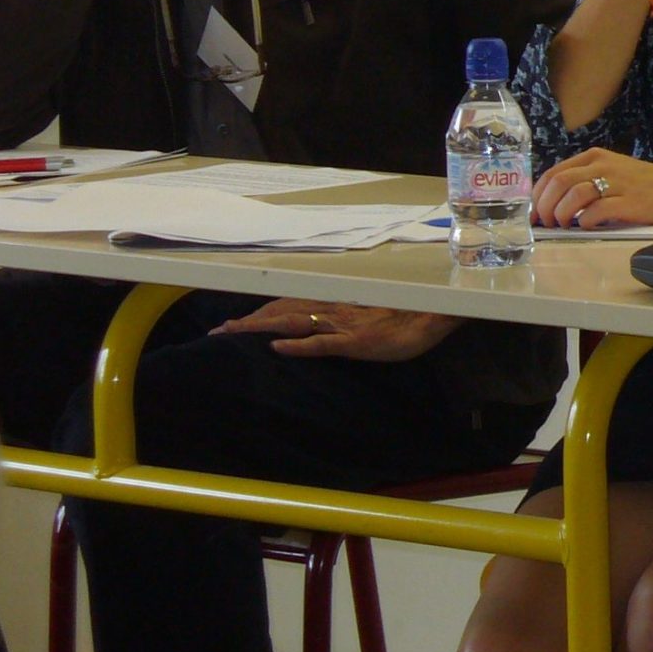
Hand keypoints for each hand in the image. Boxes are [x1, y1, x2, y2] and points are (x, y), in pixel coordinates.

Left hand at [209, 299, 459, 360]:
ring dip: (260, 327)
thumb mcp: (369, 320)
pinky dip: (296, 344)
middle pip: (281, 310)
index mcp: (336, 305)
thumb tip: (318, 331)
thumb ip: (344, 324)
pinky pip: (321, 342)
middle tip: (218, 331)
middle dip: (248, 321)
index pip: (289, 305)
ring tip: (232, 334)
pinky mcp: (355, 341)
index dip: (259, 313)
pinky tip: (276, 347)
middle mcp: (333, 310)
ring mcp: (342, 324)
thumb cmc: (406, 318)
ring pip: (292, 320)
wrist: (433, 316)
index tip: (232, 323)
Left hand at [533, 147, 652, 228]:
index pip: (554, 173)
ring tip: (562, 225)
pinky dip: (584, 221)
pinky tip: (586, 226)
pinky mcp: (628, 202)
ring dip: (561, 214)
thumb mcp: (609, 170)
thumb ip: (583, 179)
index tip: (535, 212)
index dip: (538, 195)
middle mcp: (603, 166)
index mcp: (594, 157)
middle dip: (545, 206)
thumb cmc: (638, 183)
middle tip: (545, 222)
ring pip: (574, 195)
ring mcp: (616, 183)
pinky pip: (596, 211)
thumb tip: (551, 202)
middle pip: (560, 182)